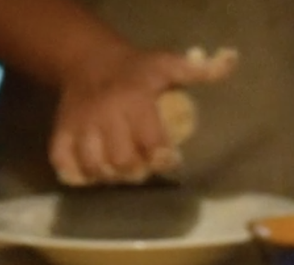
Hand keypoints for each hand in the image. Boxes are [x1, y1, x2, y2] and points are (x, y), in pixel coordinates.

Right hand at [50, 47, 224, 185]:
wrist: (89, 60)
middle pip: (122, 162)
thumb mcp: (167, 64)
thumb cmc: (136, 70)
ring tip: (120, 171)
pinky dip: (77, 175)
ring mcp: (81, 126)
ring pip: (94, 167)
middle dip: (137, 172)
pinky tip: (92, 174)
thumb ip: (198, 70)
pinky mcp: (61, 133)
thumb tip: (232, 61)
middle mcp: (106, 115)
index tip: (170, 160)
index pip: (151, 142)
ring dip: (110, 176)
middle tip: (143, 168)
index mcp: (135, 100)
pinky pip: (63, 163)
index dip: (163, 158)